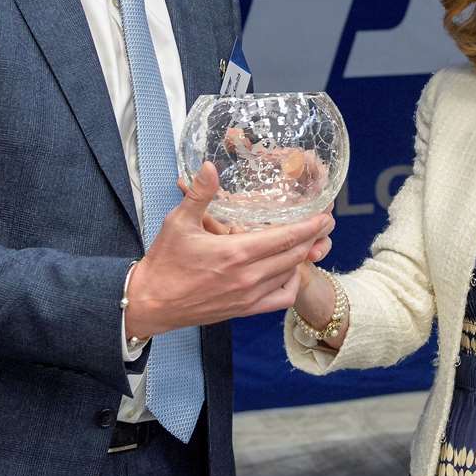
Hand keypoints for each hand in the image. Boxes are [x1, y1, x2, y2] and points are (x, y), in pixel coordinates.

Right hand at [126, 163, 333, 336]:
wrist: (151, 303)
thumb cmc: (165, 262)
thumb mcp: (178, 221)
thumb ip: (199, 193)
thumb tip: (211, 166)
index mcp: (235, 253)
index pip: (284, 238)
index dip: (308, 227)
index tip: (324, 216)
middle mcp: (247, 277)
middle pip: (294, 256)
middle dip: (312, 239)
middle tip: (324, 224)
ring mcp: (248, 296)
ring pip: (290, 275)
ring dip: (302, 258)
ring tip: (309, 242)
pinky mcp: (244, 309)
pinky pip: (280, 299)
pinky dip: (290, 284)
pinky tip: (288, 271)